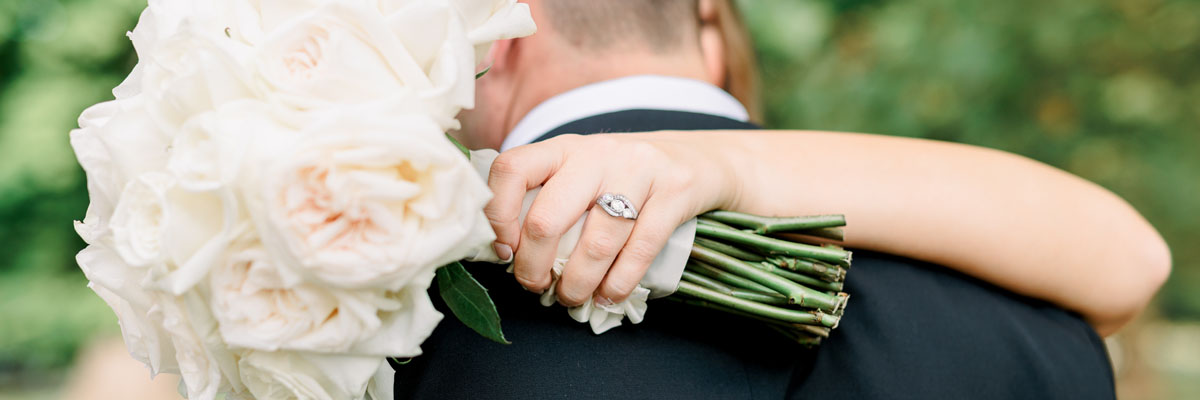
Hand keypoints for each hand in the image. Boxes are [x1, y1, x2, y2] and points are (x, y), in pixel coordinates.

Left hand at [484, 132, 736, 305]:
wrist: (698, 160)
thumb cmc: (624, 177)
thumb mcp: (581, 173)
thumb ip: (547, 199)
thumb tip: (507, 253)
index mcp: (563, 148)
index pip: (511, 170)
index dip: (497, 217)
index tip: (503, 250)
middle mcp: (597, 153)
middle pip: (548, 217)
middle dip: (534, 265)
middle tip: (535, 285)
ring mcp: (639, 170)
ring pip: (596, 242)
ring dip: (578, 284)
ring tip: (572, 297)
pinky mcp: (674, 192)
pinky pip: (640, 249)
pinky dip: (618, 284)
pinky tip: (609, 296)